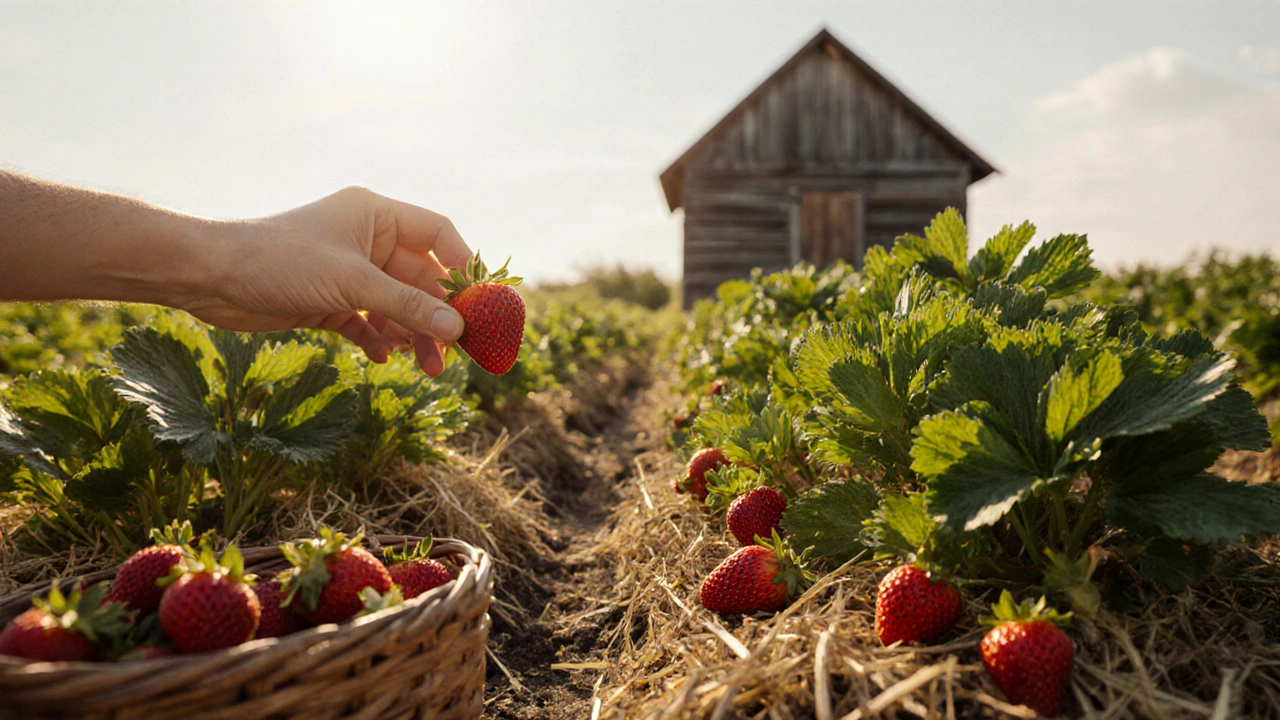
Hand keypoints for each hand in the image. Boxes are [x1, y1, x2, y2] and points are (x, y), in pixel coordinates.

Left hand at [185, 186, 470, 375]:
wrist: (209, 278)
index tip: (484, 302)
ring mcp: (349, 271)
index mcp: (375, 215)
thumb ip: (406, 306)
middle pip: (421, 278)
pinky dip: (380, 338)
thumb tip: (458, 328)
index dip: (464, 265)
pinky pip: (369, 320)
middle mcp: (367, 240)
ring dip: (413, 334)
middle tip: (459, 350)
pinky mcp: (330, 300)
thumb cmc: (279, 261)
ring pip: (397, 305)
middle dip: (438, 315)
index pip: (438, 233)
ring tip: (427, 368)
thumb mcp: (351, 284)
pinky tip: (383, 356)